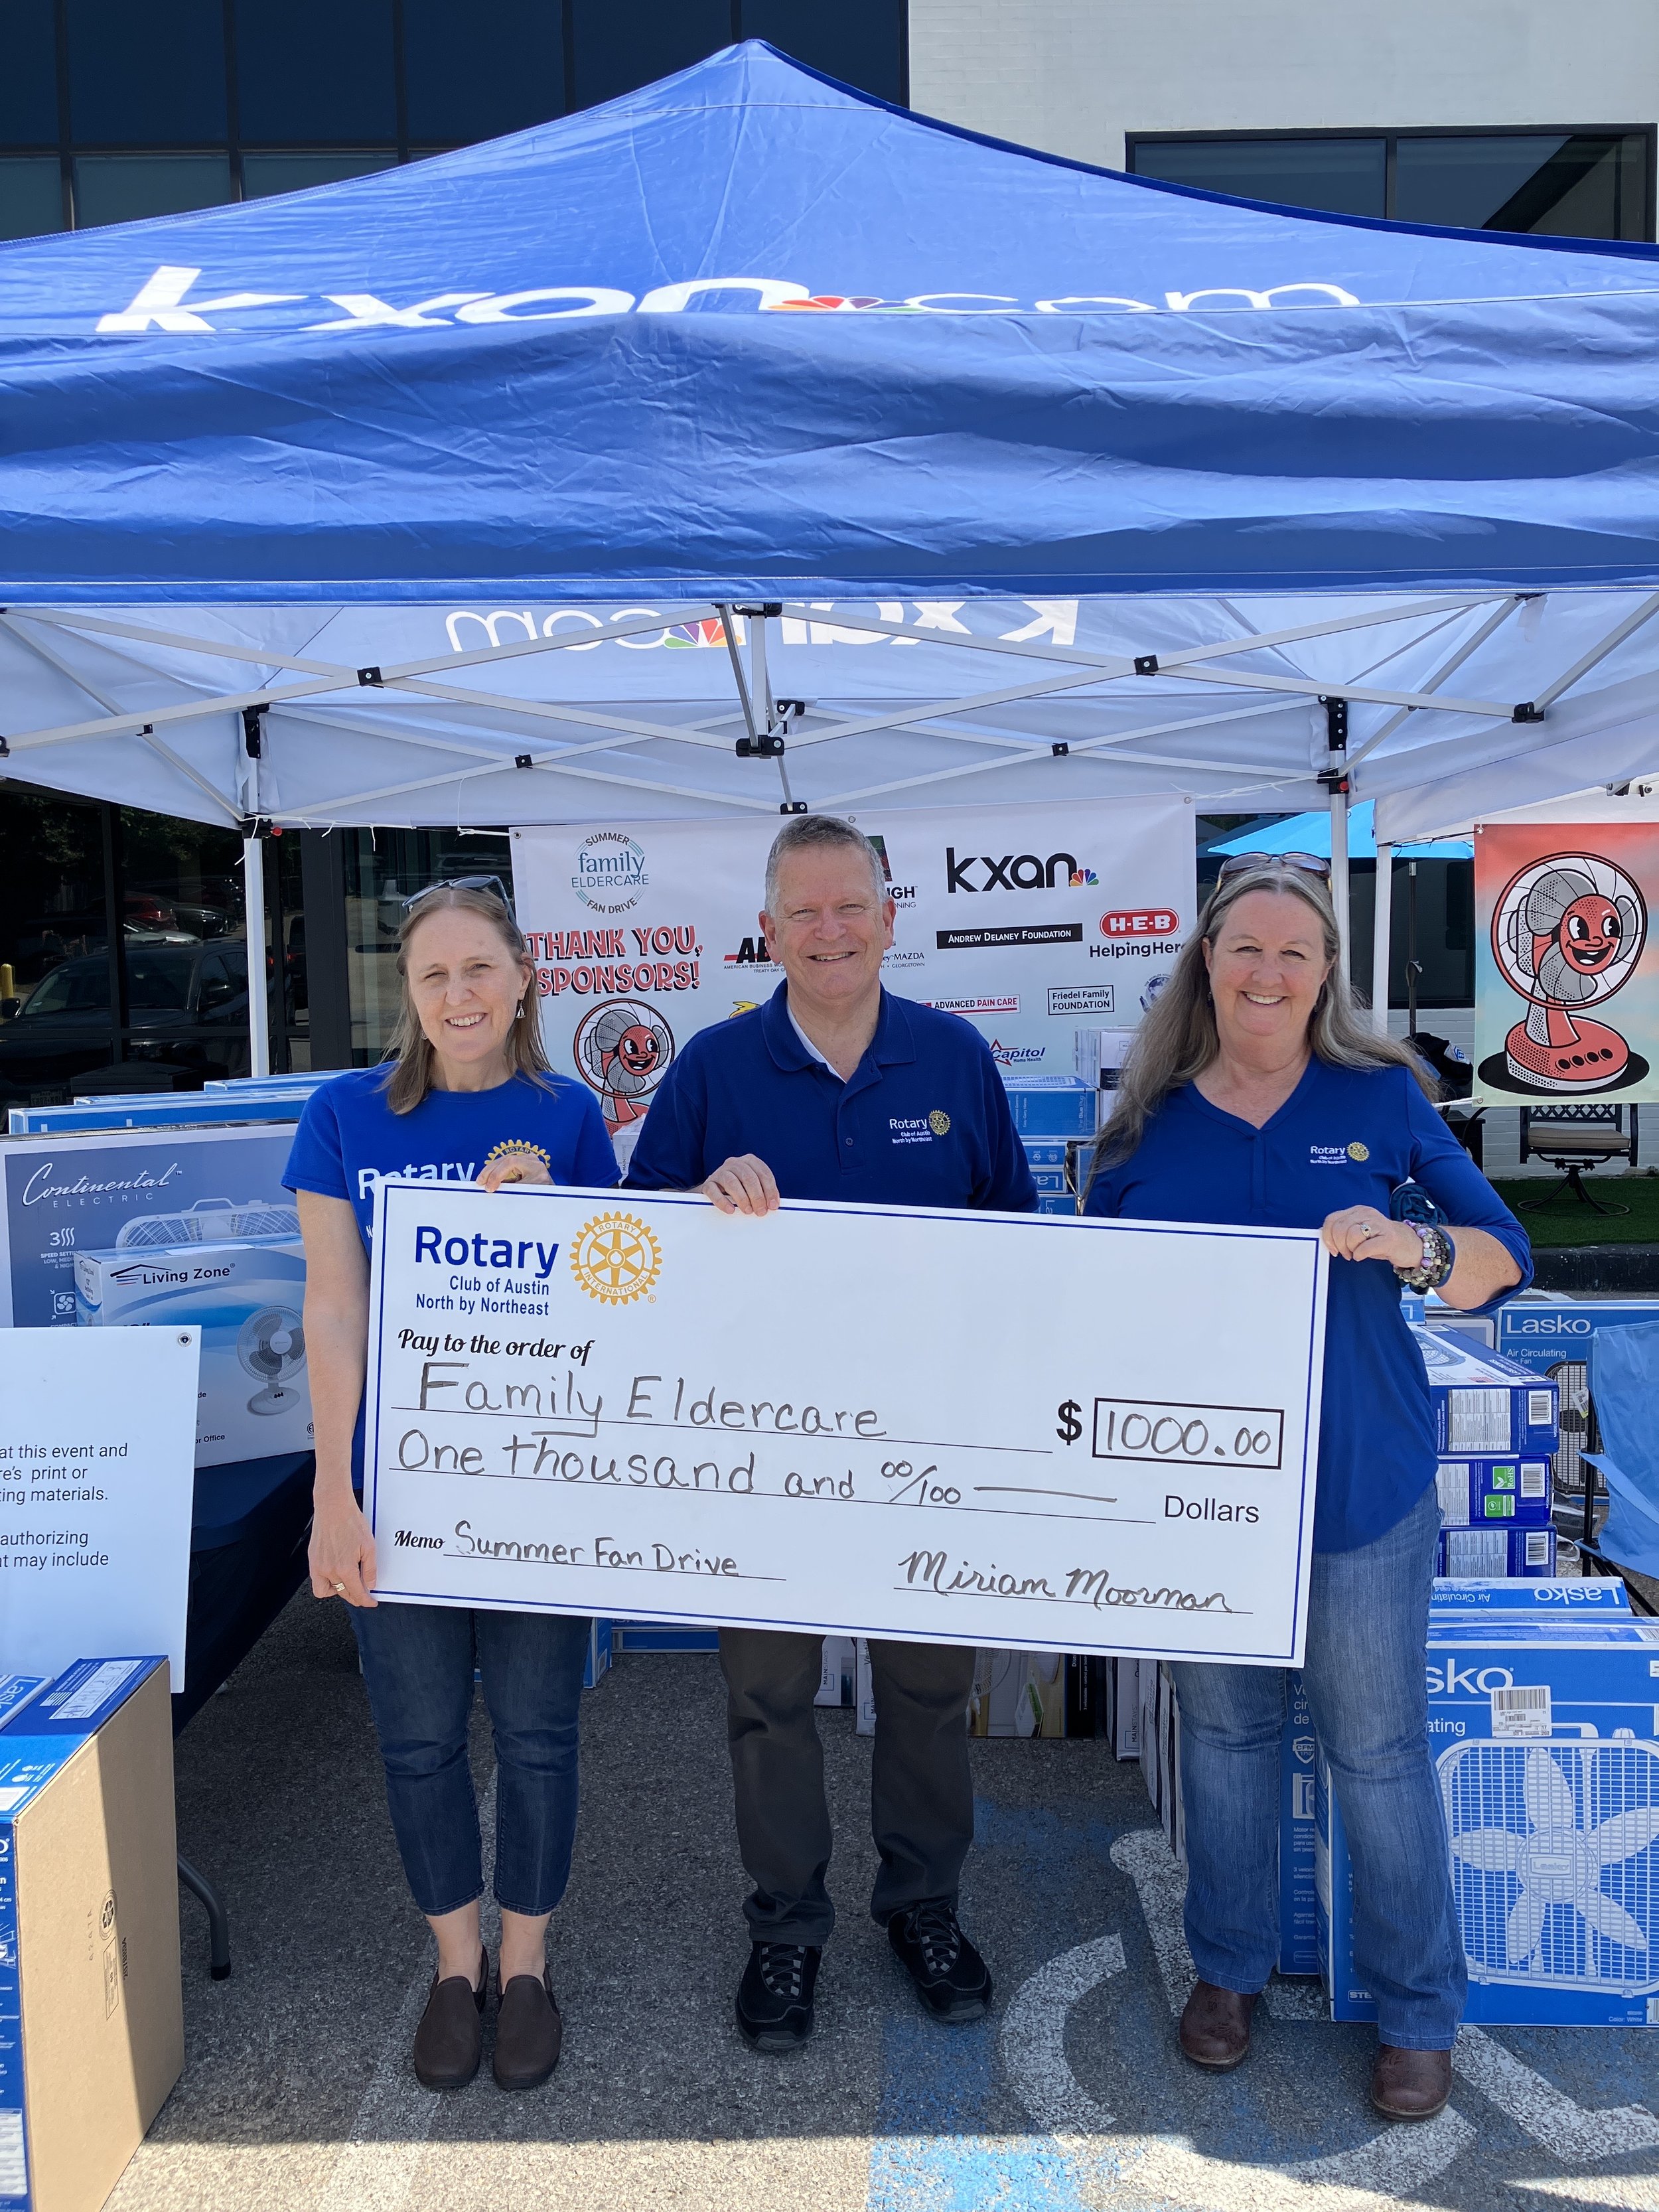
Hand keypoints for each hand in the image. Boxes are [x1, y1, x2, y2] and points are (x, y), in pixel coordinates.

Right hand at [310, 1486, 377, 1606]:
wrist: (333, 1508)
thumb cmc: (351, 1522)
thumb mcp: (369, 1546)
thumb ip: (370, 1569)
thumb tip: (370, 1584)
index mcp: (345, 1568)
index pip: (356, 1593)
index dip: (365, 1600)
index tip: (370, 1602)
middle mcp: (329, 1570)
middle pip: (342, 1593)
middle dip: (354, 1596)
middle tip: (362, 1593)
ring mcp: (318, 1566)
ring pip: (325, 1591)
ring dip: (337, 1592)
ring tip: (347, 1583)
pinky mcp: (312, 1560)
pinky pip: (316, 1581)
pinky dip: (326, 1583)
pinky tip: (335, 1575)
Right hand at [478, 1150, 552, 1191]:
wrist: (554, 1199)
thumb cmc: (544, 1197)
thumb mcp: (526, 1194)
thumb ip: (510, 1190)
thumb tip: (491, 1189)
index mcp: (535, 1167)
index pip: (510, 1163)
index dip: (496, 1174)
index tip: (489, 1187)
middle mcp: (533, 1161)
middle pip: (506, 1160)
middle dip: (490, 1171)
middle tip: (480, 1182)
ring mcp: (529, 1162)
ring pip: (505, 1162)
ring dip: (492, 1171)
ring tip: (482, 1181)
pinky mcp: (525, 1166)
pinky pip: (508, 1167)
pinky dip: (498, 1174)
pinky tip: (489, 1180)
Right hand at [701, 1154, 780, 1215]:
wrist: (714, 1188)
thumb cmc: (739, 1188)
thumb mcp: (752, 1186)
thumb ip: (763, 1192)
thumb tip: (772, 1205)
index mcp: (749, 1161)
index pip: (763, 1173)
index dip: (770, 1190)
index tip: (773, 1205)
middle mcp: (734, 1163)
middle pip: (748, 1177)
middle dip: (757, 1196)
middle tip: (761, 1211)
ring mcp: (720, 1172)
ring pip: (732, 1183)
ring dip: (742, 1199)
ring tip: (748, 1210)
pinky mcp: (708, 1183)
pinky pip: (714, 1191)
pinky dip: (722, 1201)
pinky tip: (730, 1209)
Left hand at [1320, 1206, 1421, 1268]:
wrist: (1409, 1244)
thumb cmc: (1380, 1240)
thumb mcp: (1359, 1232)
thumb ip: (1343, 1232)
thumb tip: (1326, 1239)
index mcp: (1357, 1211)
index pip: (1332, 1219)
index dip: (1328, 1236)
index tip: (1332, 1248)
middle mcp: (1367, 1214)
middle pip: (1340, 1228)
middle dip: (1339, 1245)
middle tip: (1345, 1254)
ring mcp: (1379, 1224)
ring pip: (1352, 1235)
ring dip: (1350, 1249)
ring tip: (1356, 1254)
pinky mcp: (1389, 1238)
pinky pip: (1366, 1247)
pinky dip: (1360, 1254)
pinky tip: (1363, 1256)